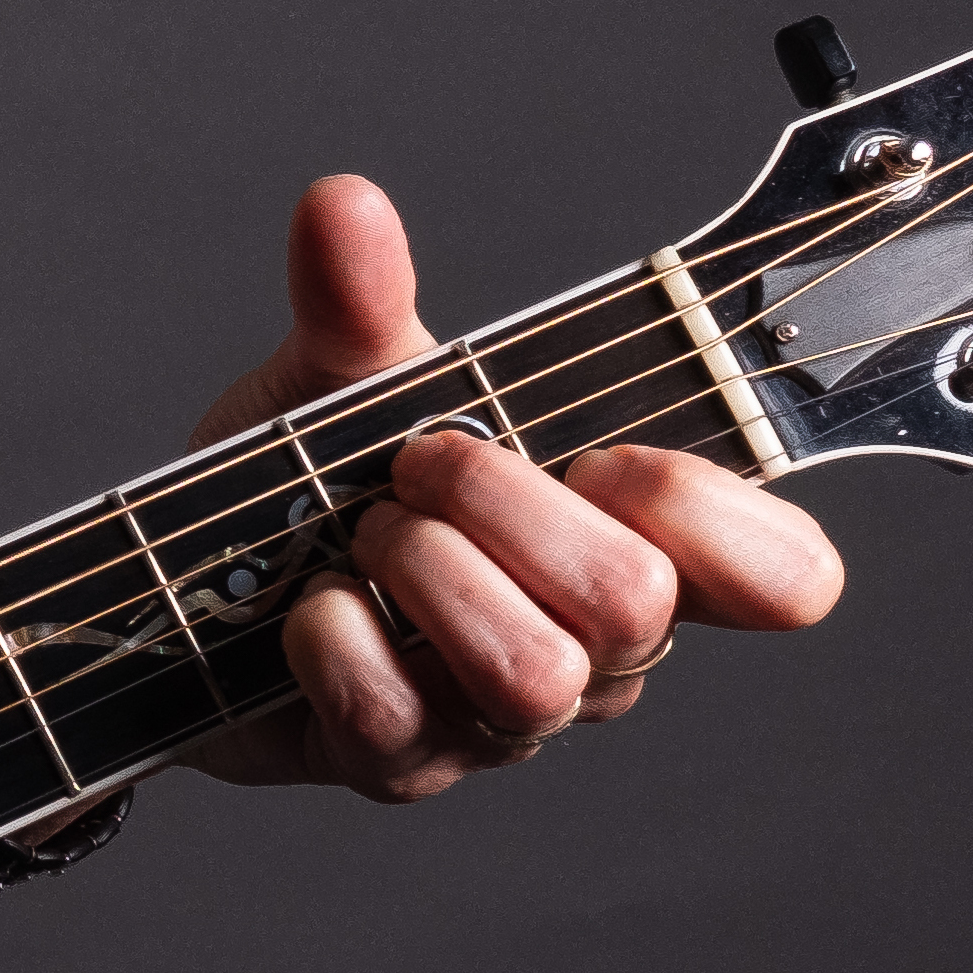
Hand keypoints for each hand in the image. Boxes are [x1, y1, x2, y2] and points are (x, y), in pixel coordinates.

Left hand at [185, 175, 843, 802]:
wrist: (186, 587)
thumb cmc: (307, 489)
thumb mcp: (342, 377)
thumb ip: (362, 299)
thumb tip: (343, 204)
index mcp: (626, 546)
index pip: (786, 576)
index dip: (717, 515)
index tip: (607, 453)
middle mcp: (590, 652)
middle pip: (633, 603)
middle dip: (504, 502)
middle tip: (412, 464)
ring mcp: (499, 723)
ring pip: (531, 675)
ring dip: (425, 573)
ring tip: (359, 534)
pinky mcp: (400, 767)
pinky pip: (394, 715)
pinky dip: (333, 638)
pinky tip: (301, 606)